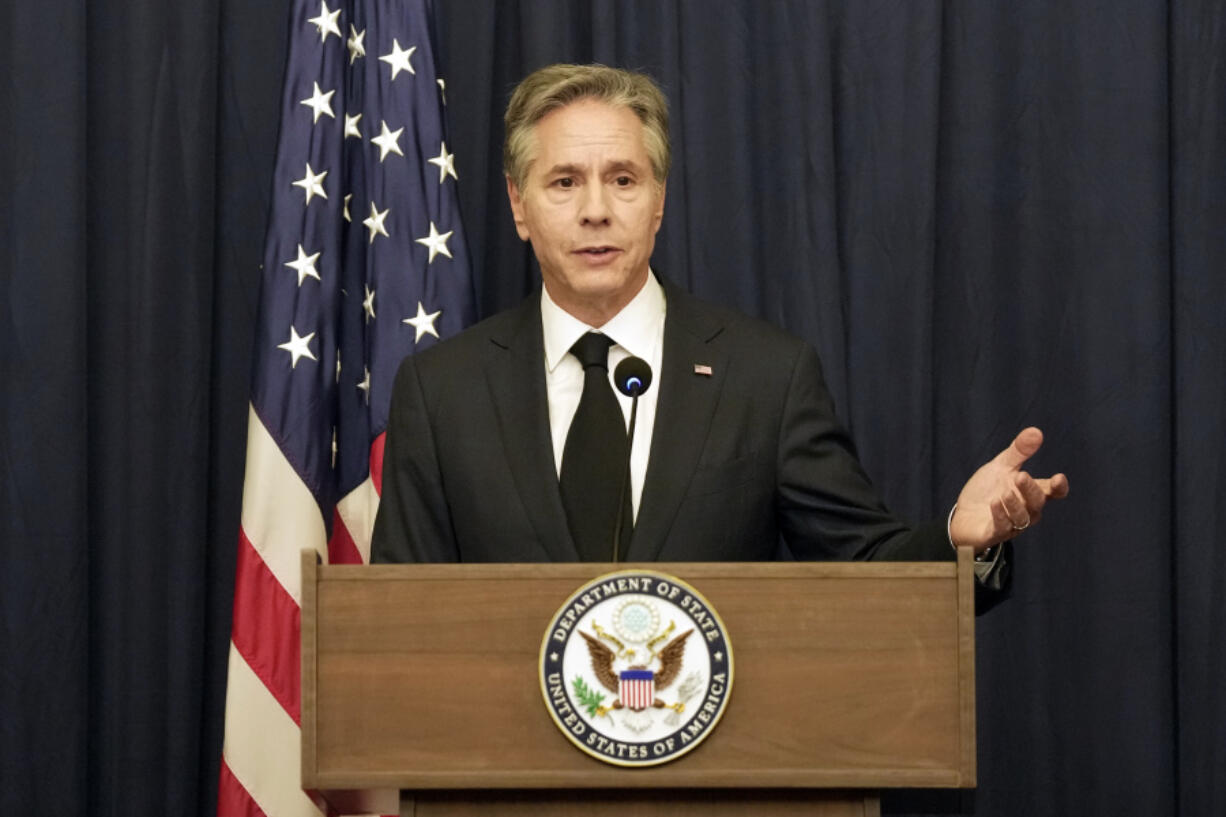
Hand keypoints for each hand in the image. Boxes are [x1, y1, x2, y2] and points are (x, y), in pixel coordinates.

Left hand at [949, 427, 1068, 551]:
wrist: (963, 514)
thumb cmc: (987, 490)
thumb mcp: (1001, 467)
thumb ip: (1018, 451)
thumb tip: (1036, 431)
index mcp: (1030, 493)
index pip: (1052, 492)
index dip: (1058, 487)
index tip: (1058, 478)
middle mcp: (1025, 510)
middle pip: (1036, 503)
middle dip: (1030, 490)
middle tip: (1021, 476)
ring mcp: (1011, 524)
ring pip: (1022, 518)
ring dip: (1015, 505)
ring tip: (1005, 492)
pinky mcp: (994, 533)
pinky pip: (1002, 527)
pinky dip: (999, 515)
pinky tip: (993, 503)